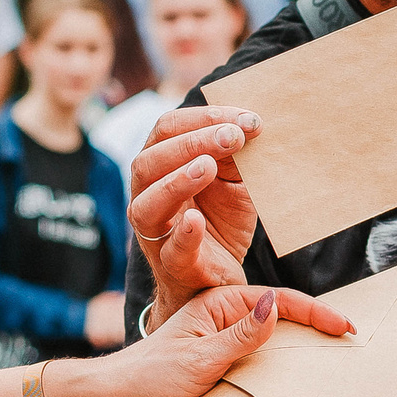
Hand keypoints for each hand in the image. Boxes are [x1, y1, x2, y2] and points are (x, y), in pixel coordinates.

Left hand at [64, 284, 351, 396]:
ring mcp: (226, 340)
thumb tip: (275, 305)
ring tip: (337, 358)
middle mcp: (226, 317)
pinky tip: (303, 377)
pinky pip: (261, 361)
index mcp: (220, 303)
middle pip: (283, 317)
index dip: (316, 313)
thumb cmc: (150, 377)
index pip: (279, 301)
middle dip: (318, 327)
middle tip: (354, 341)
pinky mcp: (224, 363)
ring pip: (275, 341)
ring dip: (303, 348)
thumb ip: (241, 335)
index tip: (346, 326)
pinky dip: (283, 367)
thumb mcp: (200, 358)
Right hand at [129, 106, 264, 329]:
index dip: (204, 117)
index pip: (168, 129)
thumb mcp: (233, 181)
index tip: (246, 119)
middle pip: (150, 159)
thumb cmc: (220, 221)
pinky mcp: (173, 265)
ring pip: (147, 203)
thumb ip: (234, 155)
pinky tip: (196, 220)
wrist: (220, 279)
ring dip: (177, 181)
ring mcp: (154, 233)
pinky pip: (171, 249)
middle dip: (193, 142)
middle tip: (233, 136)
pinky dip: (183, 234)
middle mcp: (146, 195)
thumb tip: (250, 123)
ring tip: (208, 166)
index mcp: (159, 167)